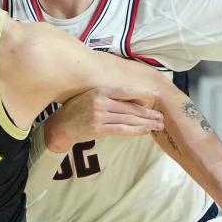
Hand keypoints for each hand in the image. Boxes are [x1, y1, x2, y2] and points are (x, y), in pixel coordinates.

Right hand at [44, 87, 162, 151]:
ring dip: (146, 123)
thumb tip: (134, 99)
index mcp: (100, 90)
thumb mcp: (91, 96)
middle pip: (130, 107)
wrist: (61, 126)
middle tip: (161, 116)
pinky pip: (122, 129)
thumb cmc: (77, 110)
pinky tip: (145, 131)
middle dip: (148, 113)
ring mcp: (99, 115)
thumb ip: (109, 97)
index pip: (126, 91)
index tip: (156, 94)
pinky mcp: (98, 129)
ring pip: (128, 119)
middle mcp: (101, 101)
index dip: (143, 92)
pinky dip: (136, 131)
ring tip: (158, 125)